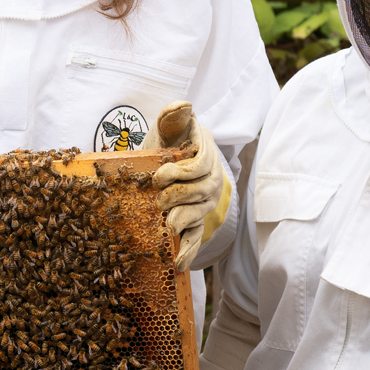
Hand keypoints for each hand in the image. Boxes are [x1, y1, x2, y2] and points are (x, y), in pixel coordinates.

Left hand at [150, 102, 230, 266]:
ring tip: (168, 226)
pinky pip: (196, 237)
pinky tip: (179, 263)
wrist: (163, 166)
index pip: (202, 165)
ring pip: (200, 213)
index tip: (159, 175)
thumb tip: (186, 105)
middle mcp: (210, 179)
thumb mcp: (165, 129)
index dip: (182, 172)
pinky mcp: (196, 221)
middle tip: (158, 200)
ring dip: (184, 220)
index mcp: (205, 154)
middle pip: (201, 191)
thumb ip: (172, 116)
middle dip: (179, 196)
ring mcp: (205, 202)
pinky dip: (188, 250)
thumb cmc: (165, 145)